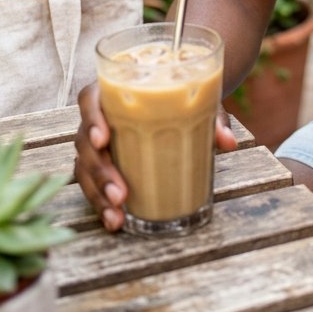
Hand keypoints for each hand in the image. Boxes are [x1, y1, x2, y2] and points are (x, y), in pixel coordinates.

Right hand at [73, 84, 238, 232]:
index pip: (90, 99)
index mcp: (113, 91)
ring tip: (117, 214)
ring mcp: (97, 143)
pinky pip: (92, 183)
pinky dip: (100, 203)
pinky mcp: (102, 163)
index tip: (104, 139)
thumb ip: (212, 118)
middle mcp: (99, 117)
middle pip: (84, 142)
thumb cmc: (181, 99)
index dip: (92, 119)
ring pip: (84, 168)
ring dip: (97, 194)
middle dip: (100, 171)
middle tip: (120, 193)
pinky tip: (115, 220)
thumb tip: (228, 142)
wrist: (178, 102)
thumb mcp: (197, 101)